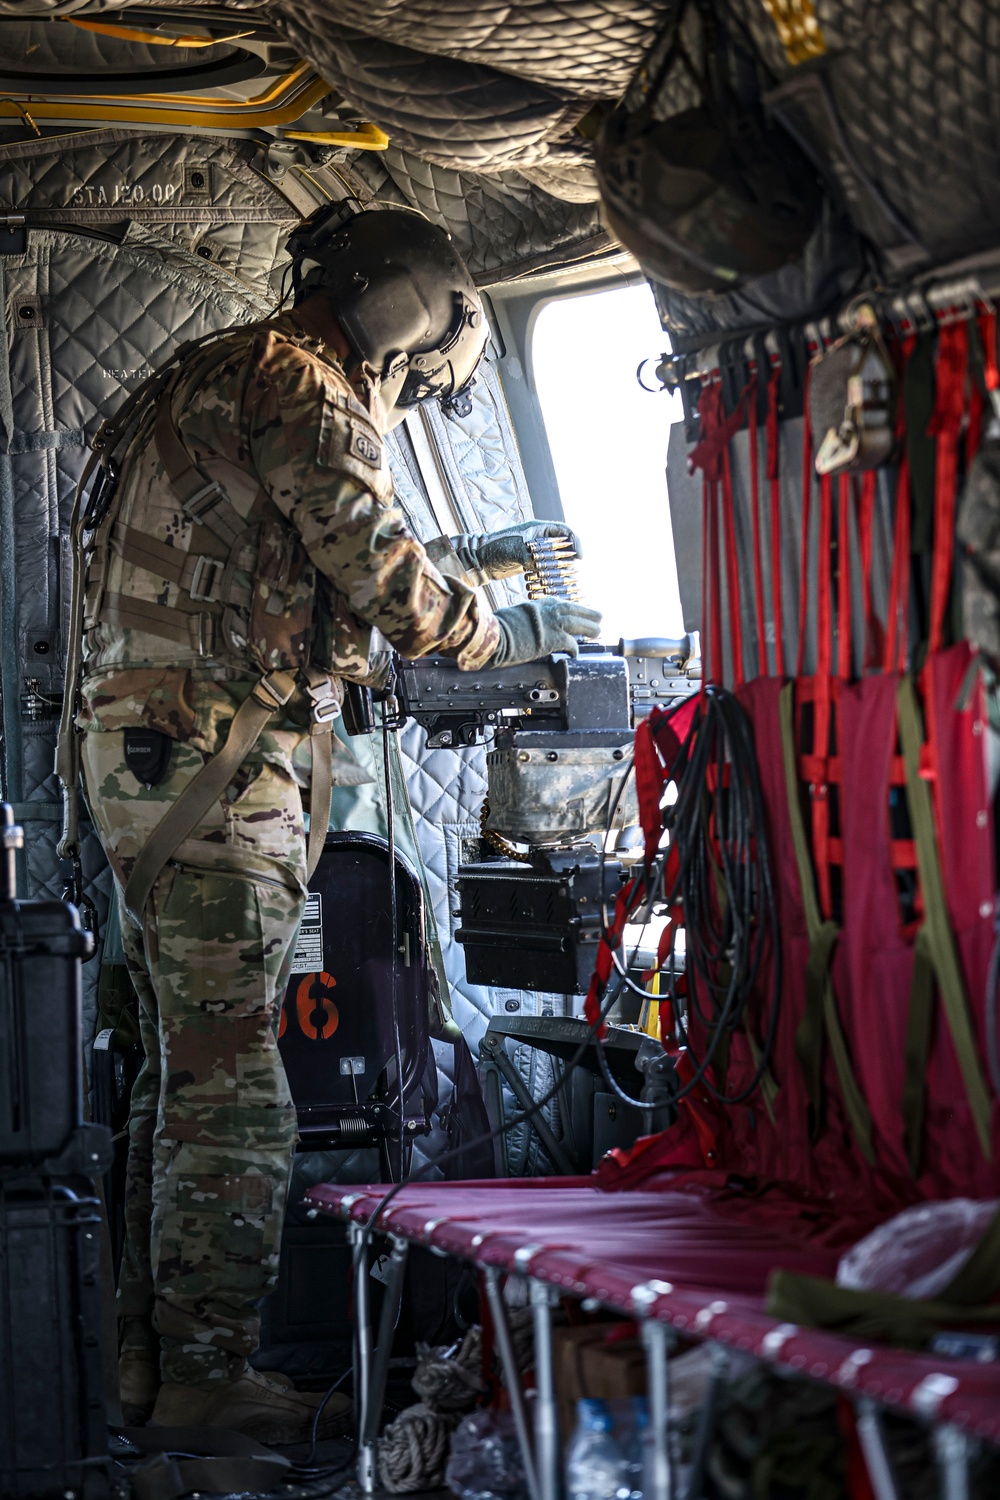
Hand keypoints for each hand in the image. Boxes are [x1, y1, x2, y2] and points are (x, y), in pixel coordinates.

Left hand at [457, 521, 580, 580]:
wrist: (477, 559)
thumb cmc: (495, 549)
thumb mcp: (518, 551)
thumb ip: (537, 557)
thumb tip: (553, 567)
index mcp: (538, 528)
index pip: (565, 532)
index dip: (575, 543)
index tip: (579, 557)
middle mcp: (538, 538)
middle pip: (562, 546)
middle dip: (568, 559)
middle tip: (571, 571)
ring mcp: (533, 550)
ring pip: (554, 559)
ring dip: (559, 570)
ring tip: (561, 580)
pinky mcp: (527, 563)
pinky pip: (544, 569)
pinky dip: (548, 576)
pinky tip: (549, 585)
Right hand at [487, 597, 602, 665]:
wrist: (495, 634)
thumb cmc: (498, 626)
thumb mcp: (516, 613)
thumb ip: (527, 616)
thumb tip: (526, 622)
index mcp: (540, 603)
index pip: (562, 604)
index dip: (574, 609)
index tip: (579, 612)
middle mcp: (550, 610)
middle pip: (576, 611)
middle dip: (589, 615)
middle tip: (599, 618)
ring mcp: (553, 624)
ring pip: (579, 624)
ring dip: (590, 628)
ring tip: (597, 632)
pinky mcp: (554, 639)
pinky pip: (571, 644)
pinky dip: (574, 649)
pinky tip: (575, 654)